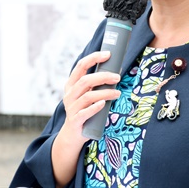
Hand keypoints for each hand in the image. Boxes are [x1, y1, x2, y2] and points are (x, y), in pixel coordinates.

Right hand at [51, 51, 120, 185]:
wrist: (73, 135)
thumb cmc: (85, 110)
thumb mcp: (87, 95)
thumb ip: (97, 85)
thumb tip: (116, 71)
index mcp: (71, 84)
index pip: (81, 66)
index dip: (94, 58)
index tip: (108, 54)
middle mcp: (69, 94)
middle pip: (86, 80)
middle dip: (103, 76)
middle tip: (118, 77)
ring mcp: (71, 107)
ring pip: (88, 96)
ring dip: (105, 93)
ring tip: (117, 93)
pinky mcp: (75, 120)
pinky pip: (85, 112)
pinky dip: (95, 107)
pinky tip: (104, 104)